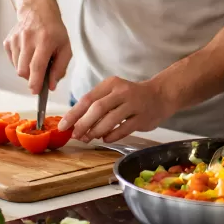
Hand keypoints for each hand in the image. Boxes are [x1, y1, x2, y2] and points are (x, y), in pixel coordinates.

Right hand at [2, 0, 71, 94]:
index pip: (37, 66)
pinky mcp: (8, 41)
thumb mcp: (65, 48)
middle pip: (24, 70)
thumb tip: (51, 86)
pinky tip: (27, 54)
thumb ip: (60, 68)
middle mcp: (28, 39)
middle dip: (31, 78)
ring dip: (26, 70)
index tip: (36, 91)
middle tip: (39, 75)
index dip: (36, 81)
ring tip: (35, 59)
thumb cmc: (54, 31)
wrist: (38, 11)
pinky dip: (20, 63)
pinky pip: (12, 61)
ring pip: (17, 68)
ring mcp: (16, 39)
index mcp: (45, 40)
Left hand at [59, 75, 174, 143]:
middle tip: (76, 135)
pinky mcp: (142, 117)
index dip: (73, 114)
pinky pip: (123, 129)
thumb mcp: (113, 94)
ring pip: (110, 119)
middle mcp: (122, 92)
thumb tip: (75, 124)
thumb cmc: (131, 97)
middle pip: (97, 109)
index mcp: (110, 84)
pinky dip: (112, 136)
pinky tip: (105, 139)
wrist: (160, 95)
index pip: (87, 99)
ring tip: (89, 138)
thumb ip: (96, 106)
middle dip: (83, 124)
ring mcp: (134, 104)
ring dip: (96, 131)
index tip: (63, 126)